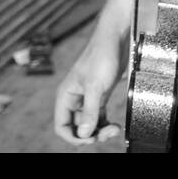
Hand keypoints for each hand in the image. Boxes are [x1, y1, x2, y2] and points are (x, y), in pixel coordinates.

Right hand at [54, 30, 123, 145]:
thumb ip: (89, 111)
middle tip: (107, 133)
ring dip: (100, 131)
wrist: (116, 39)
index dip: (73, 136)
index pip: (61, 125)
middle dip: (90, 134)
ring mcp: (87, 98)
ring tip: (114, 129)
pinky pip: (99, 118)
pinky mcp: (100, 96)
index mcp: (66, 95)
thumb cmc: (101, 56)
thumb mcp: (95, 86)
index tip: (89, 139)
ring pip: (89, 124)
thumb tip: (83, 134)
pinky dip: (106, 124)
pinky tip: (115, 125)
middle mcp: (74, 99)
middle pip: (77, 128)